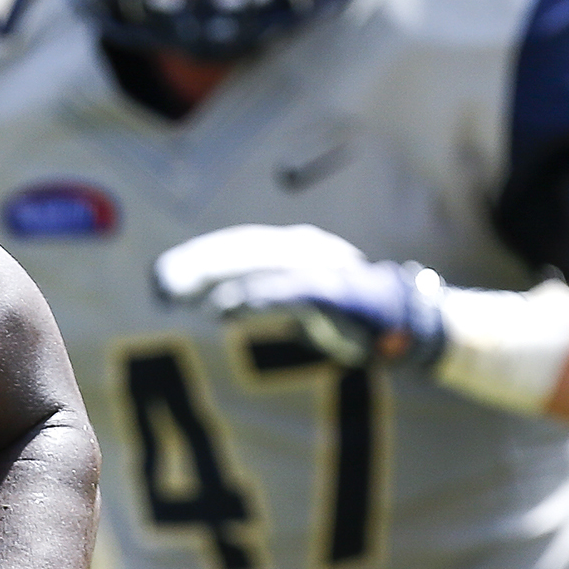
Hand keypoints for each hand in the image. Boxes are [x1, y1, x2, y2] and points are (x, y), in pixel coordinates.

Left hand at [152, 223, 447, 368]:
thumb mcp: (300, 301)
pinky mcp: (335, 291)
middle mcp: (303, 250)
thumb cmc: (349, 314)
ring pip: (258, 265)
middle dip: (197, 266)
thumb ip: (262, 297)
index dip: (197, 259)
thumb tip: (216, 304)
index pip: (235, 247)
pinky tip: (226, 308)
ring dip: (217, 278)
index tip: (161, 277)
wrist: (406, 321)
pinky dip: (256, 297)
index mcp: (292, 250)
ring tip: (183, 296)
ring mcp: (320, 267)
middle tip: (162, 286)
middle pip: (239, 250)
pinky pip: (289, 291)